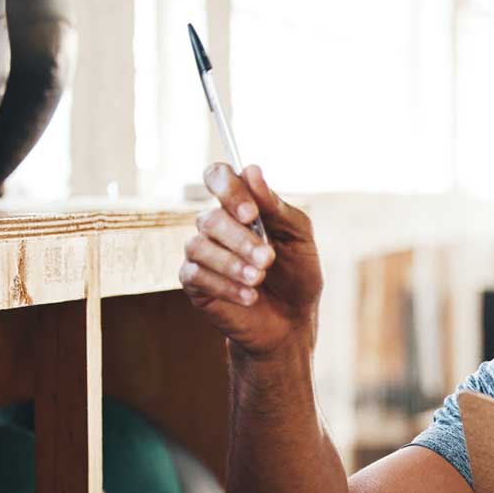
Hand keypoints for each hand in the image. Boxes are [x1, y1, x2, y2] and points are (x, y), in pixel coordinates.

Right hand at [181, 163, 323, 359]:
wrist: (292, 322)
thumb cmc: (296, 274)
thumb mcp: (299, 237)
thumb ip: (276, 206)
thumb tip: (252, 171)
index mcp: (240, 206)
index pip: (217, 176)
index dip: (228, 189)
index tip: (250, 214)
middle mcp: (216, 225)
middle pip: (210, 218)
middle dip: (241, 240)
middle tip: (268, 259)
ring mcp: (202, 254)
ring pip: (198, 246)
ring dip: (232, 264)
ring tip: (259, 280)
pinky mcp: (194, 283)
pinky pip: (195, 275)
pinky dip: (225, 286)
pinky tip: (249, 297)